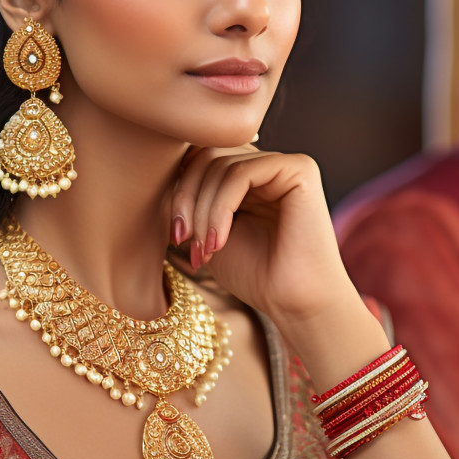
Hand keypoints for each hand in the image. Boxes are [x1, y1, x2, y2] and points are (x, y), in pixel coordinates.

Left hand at [168, 144, 356, 324]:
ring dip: (201, 210)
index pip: (199, 158)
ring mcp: (284, 163)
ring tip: (204, 249)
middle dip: (185, 197)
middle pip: (206, 153)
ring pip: (220, 164)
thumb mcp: (208, 232)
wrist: (295, 304)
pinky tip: (219, 241)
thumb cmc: (256, 275)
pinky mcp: (299, 169)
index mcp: (248, 176)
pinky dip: (220, 207)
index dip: (179, 191)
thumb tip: (159, 169)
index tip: (176, 237)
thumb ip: (192, 199)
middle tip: (182, 240)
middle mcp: (267, 163)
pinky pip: (242, 172)